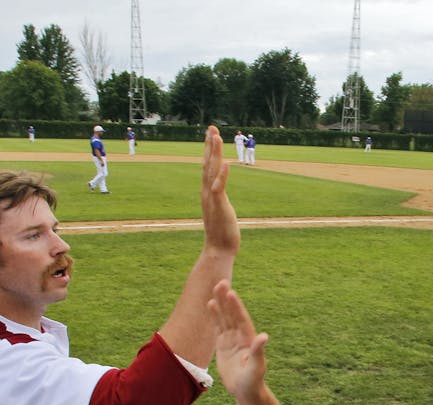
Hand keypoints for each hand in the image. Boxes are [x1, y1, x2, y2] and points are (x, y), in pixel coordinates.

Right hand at [200, 125, 240, 253]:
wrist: (218, 249)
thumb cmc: (221, 231)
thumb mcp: (220, 209)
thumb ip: (219, 198)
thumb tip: (220, 191)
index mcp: (208, 191)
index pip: (207, 166)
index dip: (208, 149)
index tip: (211, 133)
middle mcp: (207, 192)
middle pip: (207, 164)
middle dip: (210, 145)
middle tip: (212, 127)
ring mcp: (212, 198)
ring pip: (212, 171)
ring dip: (214, 154)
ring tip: (217, 137)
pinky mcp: (219, 206)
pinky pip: (220, 188)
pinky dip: (222, 175)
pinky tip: (226, 163)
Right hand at [209, 280, 266, 399]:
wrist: (246, 391)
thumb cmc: (253, 380)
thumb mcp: (256, 366)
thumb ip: (258, 351)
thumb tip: (264, 336)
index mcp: (249, 339)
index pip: (241, 319)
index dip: (236, 306)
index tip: (231, 292)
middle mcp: (241, 336)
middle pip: (232, 314)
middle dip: (227, 299)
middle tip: (221, 282)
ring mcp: (232, 339)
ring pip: (225, 318)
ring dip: (220, 304)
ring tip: (215, 288)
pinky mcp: (223, 345)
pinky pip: (218, 327)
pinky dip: (215, 316)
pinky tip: (210, 304)